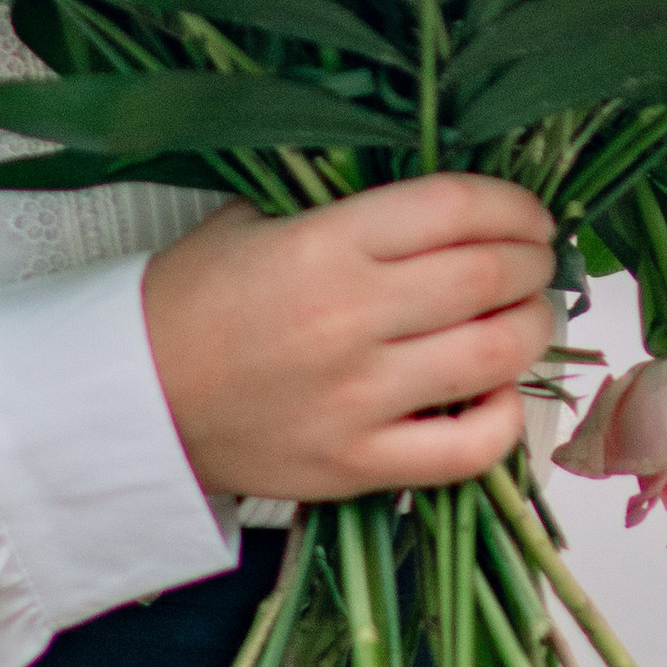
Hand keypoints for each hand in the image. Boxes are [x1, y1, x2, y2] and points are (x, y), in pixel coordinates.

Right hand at [141, 176, 558, 501]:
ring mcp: (359, 399)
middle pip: (489, 277)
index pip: (457, 207)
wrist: (129, 402)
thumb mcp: (256, 218)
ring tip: (527, 315)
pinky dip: (504, 420)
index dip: (513, 205)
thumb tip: (440, 200)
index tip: (529, 213)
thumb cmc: (192, 301)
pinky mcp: (357, 466)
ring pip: (495, 355)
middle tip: (537, 261)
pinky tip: (496, 393)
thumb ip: (345, 203)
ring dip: (531, 328)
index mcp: (326, 244)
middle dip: (534, 262)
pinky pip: (467, 449)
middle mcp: (352, 318)